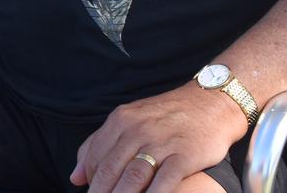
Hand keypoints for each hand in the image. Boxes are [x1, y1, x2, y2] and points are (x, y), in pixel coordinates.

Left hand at [70, 84, 248, 191]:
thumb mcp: (130, 119)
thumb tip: (75, 177)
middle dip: (100, 192)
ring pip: (133, 176)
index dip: (90, 180)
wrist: (211, 102)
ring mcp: (162, 142)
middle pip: (111, 169)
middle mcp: (138, 129)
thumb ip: (99, 144)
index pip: (95, 157)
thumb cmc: (167, 115)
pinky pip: (165, 180)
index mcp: (120, 120)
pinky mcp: (185, 155)